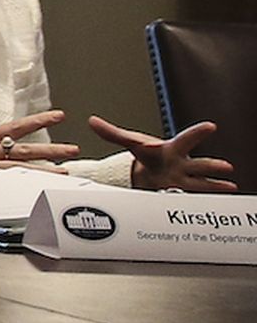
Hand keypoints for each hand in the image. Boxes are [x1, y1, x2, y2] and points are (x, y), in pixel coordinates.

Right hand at [0, 109, 81, 184]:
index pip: (17, 126)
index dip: (39, 119)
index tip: (58, 115)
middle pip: (27, 148)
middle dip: (52, 148)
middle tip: (74, 148)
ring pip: (21, 167)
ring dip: (45, 170)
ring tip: (65, 172)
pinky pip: (3, 185)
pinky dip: (20, 188)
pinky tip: (34, 192)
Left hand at [88, 115, 237, 192]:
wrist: (153, 171)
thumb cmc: (148, 154)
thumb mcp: (132, 143)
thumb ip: (112, 133)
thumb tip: (92, 121)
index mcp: (172, 150)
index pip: (185, 139)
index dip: (198, 133)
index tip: (211, 126)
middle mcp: (183, 164)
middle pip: (199, 164)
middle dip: (211, 165)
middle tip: (226, 166)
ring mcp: (185, 180)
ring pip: (201, 183)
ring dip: (214, 184)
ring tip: (229, 185)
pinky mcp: (182, 194)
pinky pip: (193, 198)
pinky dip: (201, 201)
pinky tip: (218, 201)